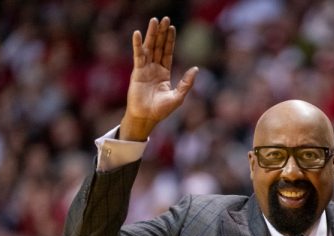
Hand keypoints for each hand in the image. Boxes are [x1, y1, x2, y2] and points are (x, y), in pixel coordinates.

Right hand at [120, 17, 198, 140]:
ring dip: (152, 34)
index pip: (168, 52)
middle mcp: (154, 68)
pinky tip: (138, 34)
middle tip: (164, 18)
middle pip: (159, 47)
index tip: (172, 27)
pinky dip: (137, 45)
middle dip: (162, 33)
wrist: (146, 118)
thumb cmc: (161, 110)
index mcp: (164, 73)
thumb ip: (187, 83)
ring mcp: (145, 69)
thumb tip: (196, 68)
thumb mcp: (178, 97)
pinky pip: (138, 56)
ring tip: (155, 20)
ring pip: (149, 48)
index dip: (170, 40)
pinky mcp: (137, 72)